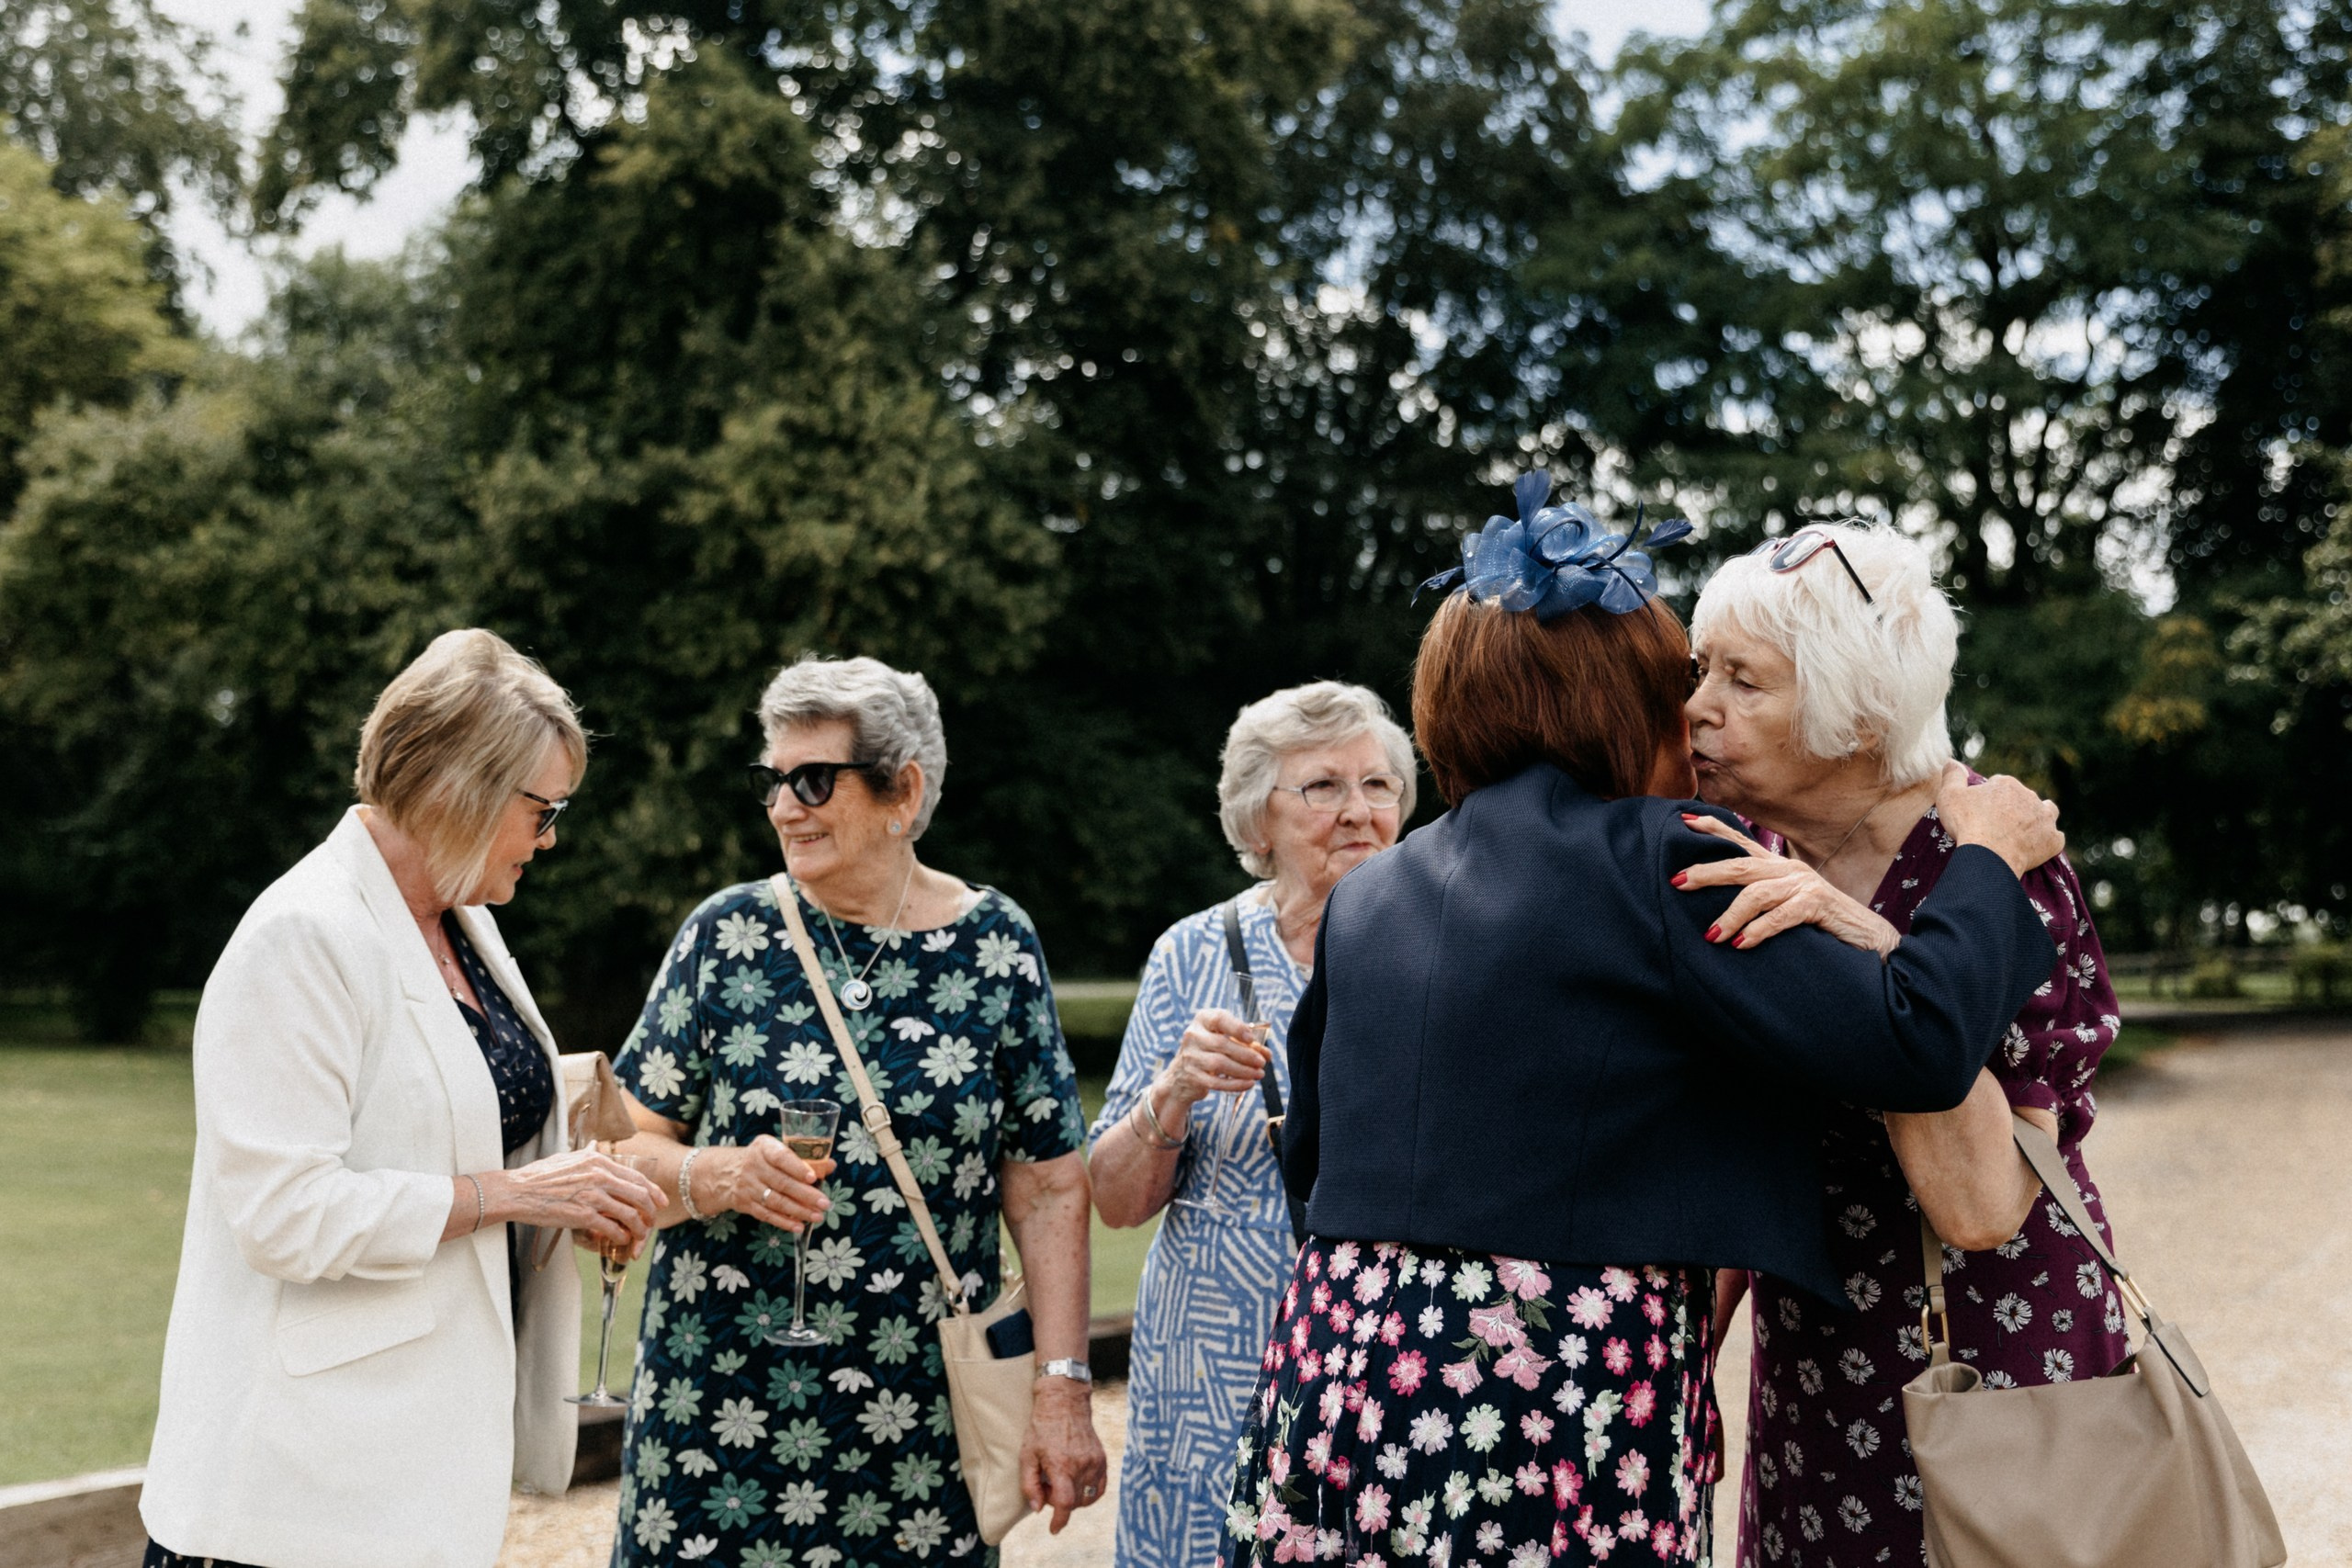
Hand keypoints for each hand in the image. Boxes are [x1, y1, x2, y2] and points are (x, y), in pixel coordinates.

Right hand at [485, 1148, 662, 1253]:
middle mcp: (599, 1176)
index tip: (660, 1200)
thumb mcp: (567, 1157)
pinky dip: (621, 1236)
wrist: (518, 1191)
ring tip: (637, 1235)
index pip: (636, 1176)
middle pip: (640, 1195)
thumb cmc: (539, 1176)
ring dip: (639, 1228)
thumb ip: (586, 1155)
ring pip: (630, 1214)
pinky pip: (612, 1228)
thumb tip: (596, 1148)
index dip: (653, 1190)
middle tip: (653, 1221)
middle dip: (651, 1211)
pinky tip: (620, 1240)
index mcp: (598, 1161)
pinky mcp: (583, 1215)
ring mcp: (592, 1196)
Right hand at [712, 1135, 836, 1233]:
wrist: (724, 1172)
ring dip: (798, 1211)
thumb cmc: (760, 1159)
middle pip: (782, 1182)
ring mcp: (748, 1187)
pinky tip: (799, 1226)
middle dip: (805, 1195)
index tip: (813, 1178)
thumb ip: (802, 1157)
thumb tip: (830, 1165)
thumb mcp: (775, 1149)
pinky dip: (784, 1222)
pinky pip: (766, 1215)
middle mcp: (753, 1166)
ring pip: (776, 1201)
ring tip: (817, 1216)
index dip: (797, 1167)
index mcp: (763, 1148)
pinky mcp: (746, 1204)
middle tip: (825, 1203)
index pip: (781, 1157)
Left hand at [1020, 1378, 1107, 1532]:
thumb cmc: (1041, 1428)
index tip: (1054, 1529)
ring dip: (1074, 1498)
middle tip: (1047, 1486)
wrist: (1063, 1402)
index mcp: (1061, 1465)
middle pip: (1074, 1502)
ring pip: (1088, 1497)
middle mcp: (1081, 1465)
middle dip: (1059, 1503)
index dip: (1059, 1520)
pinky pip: (1100, 1487)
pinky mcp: (1102, 1459)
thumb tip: (1038, 1509)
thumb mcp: (1026, 1455)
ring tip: (1061, 1481)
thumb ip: (1029, 1485)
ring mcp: (1095, 1462)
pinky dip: (1090, 1493)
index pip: (1065, 1504)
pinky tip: (1077, 1484)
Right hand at [1157, 1007, 1269, 1113]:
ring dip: (1244, 1070)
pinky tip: (1249, 1084)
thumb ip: (1246, 1044)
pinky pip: (1216, 1082)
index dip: (1237, 1028)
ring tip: (1259, 1074)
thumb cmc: (1210, 1051)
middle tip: (1262, 1062)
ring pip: (1220, 1063)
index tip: (1251, 1038)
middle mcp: (1193, 1036)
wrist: (1182, 1075)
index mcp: (1202, 1020)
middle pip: (1222, 1044)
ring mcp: (1190, 1057)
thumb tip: (1267, 1054)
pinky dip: (1235, 1084)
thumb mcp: (1224, 1040)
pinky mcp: (1193, 1077)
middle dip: (1246, 1054)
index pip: (1219, 1019)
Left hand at [1674, 815, 1900, 955]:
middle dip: (1705, 873)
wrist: (1869, 939)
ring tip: (1711, 935)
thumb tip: (1717, 909)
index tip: (1683, 821)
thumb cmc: (1822, 924)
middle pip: (1739, 866)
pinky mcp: (1818, 905)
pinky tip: (1742, 943)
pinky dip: (1759, 930)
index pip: (1741, 842)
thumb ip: (1760, 900)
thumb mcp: (1786, 906)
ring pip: (1756, 893)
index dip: (1713, 828)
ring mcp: (1804, 885)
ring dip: (1730, 915)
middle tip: (1676, 881)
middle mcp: (1789, 870)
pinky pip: (1781, 915)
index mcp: (1779, 868)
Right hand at [1932, 762, 2062, 876]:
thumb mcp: (1949, 796)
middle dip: (2013, 807)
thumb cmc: (1968, 825)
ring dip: (2038, 817)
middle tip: (1997, 824)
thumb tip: (1951, 762)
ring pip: (2047, 812)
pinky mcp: (2053, 840)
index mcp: (2007, 784)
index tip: (1980, 810)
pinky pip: (2054, 838)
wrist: (1989, 856)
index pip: (2000, 784)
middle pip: (2023, 797)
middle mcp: (2030, 797)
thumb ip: (1952, 776)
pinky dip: (2046, 841)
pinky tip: (2035, 847)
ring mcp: (2044, 818)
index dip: (1989, 796)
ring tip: (2023, 830)